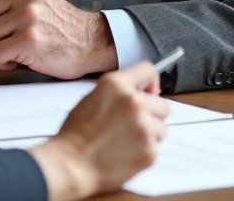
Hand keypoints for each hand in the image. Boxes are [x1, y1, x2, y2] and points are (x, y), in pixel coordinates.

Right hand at [29, 61, 167, 199]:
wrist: (72, 164)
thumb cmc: (76, 134)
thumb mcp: (92, 97)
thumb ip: (118, 92)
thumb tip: (141, 93)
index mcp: (116, 85)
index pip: (147, 69)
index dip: (151, 82)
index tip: (150, 92)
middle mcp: (133, 102)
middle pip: (162, 105)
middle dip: (151, 115)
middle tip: (132, 125)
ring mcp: (144, 127)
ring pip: (161, 128)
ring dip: (149, 135)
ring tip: (126, 142)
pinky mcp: (149, 150)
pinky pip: (156, 147)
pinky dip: (144, 152)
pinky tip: (125, 154)